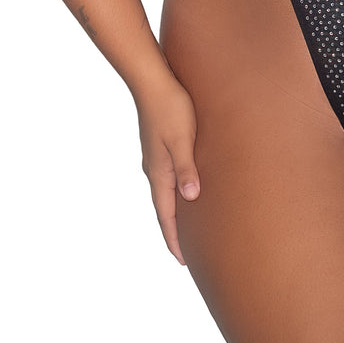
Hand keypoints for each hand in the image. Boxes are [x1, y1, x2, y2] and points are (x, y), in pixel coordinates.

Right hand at [136, 75, 199, 264]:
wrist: (152, 80)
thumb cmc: (171, 107)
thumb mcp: (182, 139)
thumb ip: (187, 169)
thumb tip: (191, 199)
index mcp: (159, 172)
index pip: (166, 215)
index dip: (175, 239)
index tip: (183, 262)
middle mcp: (154, 169)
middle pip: (164, 208)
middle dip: (175, 231)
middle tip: (187, 253)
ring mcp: (155, 157)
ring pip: (166, 192)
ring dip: (175, 212)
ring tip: (188, 227)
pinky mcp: (159, 145)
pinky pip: (168, 178)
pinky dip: (175, 192)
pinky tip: (186, 189)